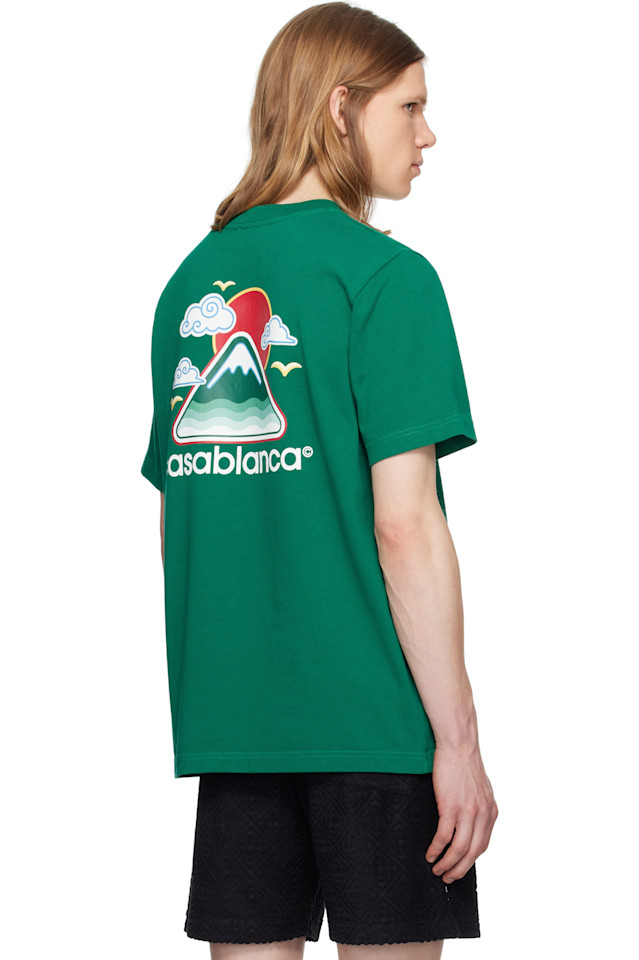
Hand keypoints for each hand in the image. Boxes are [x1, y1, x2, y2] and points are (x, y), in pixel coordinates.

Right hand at [425, 743, 497, 882]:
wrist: (459, 746)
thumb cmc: (465, 763)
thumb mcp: (480, 789)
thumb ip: (479, 806)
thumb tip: (471, 820)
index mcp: (491, 811)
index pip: (483, 845)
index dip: (471, 859)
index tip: (460, 867)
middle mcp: (483, 815)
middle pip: (473, 853)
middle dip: (460, 869)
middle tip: (448, 877)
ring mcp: (468, 812)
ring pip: (459, 849)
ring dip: (447, 864)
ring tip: (437, 870)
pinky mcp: (451, 807)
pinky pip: (444, 837)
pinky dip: (436, 849)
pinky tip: (430, 854)